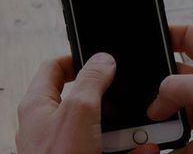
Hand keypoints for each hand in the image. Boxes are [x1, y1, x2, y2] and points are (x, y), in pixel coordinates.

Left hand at [16, 53, 158, 153]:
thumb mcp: (78, 111)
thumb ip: (90, 80)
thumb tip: (103, 59)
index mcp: (39, 105)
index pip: (54, 68)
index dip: (77, 57)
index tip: (101, 56)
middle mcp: (53, 124)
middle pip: (86, 98)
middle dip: (112, 98)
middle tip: (126, 96)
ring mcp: (70, 145)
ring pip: (104, 126)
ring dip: (126, 128)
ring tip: (141, 130)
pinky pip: (112, 149)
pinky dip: (130, 149)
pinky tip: (144, 150)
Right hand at [137, 25, 192, 153]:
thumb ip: (180, 86)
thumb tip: (156, 101)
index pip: (189, 37)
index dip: (167, 32)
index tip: (144, 37)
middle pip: (173, 79)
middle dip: (153, 87)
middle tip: (136, 93)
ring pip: (171, 114)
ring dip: (155, 123)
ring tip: (146, 129)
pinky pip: (177, 145)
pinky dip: (163, 149)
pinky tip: (154, 149)